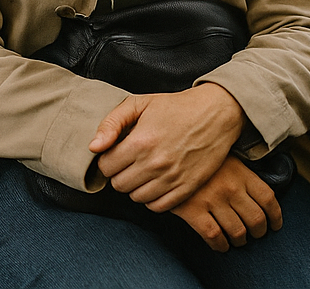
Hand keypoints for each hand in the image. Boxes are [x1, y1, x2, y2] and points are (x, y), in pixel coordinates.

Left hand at [90, 83, 244, 209]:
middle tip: (127, 163)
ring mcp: (173, 178)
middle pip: (119, 185)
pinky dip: (152, 198)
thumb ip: (111, 123)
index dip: (106, 160)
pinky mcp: (188, 188)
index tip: (114, 154)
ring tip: (141, 172)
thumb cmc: (174, 107)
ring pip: (137, 197)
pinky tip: (154, 183)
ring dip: (134, 187)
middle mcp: (155, 164)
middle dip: (118, 174)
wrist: (215, 114)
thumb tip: (94, 147)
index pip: (106, 167)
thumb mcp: (138, 104)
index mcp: (139, 143)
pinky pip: (159, 206)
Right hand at [172, 156, 282, 251]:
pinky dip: (220, 245)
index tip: (274, 224)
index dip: (275, 216)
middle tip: (254, 234)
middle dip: (258, 232)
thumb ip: (238, 171)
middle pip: (256, 219)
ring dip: (239, 240)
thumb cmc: (191, 155)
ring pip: (237, 231)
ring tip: (236, 240)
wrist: (160, 156)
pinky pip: (214, 235)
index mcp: (239, 172)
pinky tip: (219, 245)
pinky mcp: (193, 210)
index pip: (268, 198)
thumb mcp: (219, 156)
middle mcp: (230, 187)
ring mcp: (212, 199)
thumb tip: (253, 191)